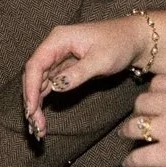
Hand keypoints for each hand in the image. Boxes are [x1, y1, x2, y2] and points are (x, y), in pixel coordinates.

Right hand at [21, 16, 150, 130]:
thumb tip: (55, 86)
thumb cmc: (120, 44)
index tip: (31, 110)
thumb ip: (78, 73)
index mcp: (59, 39)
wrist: (135, 40)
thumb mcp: (101, 60)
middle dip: (32, 101)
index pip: (35, 64)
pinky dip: (45, 101)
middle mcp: (55, 47)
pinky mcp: (64, 68)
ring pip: (39, 83)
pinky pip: (49, 86)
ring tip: (37, 127)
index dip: (30, 88)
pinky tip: (42, 117)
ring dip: (36, 104)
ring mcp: (58, 58)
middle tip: (35, 125)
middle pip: (34, 75)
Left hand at [120, 74, 165, 166]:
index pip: (158, 83)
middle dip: (140, 111)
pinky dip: (131, 162)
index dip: (153, 94)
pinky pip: (139, 157)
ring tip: (127, 137)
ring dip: (128, 131)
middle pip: (142, 102)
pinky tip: (128, 165)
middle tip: (142, 119)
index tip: (154, 102)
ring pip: (134, 126)